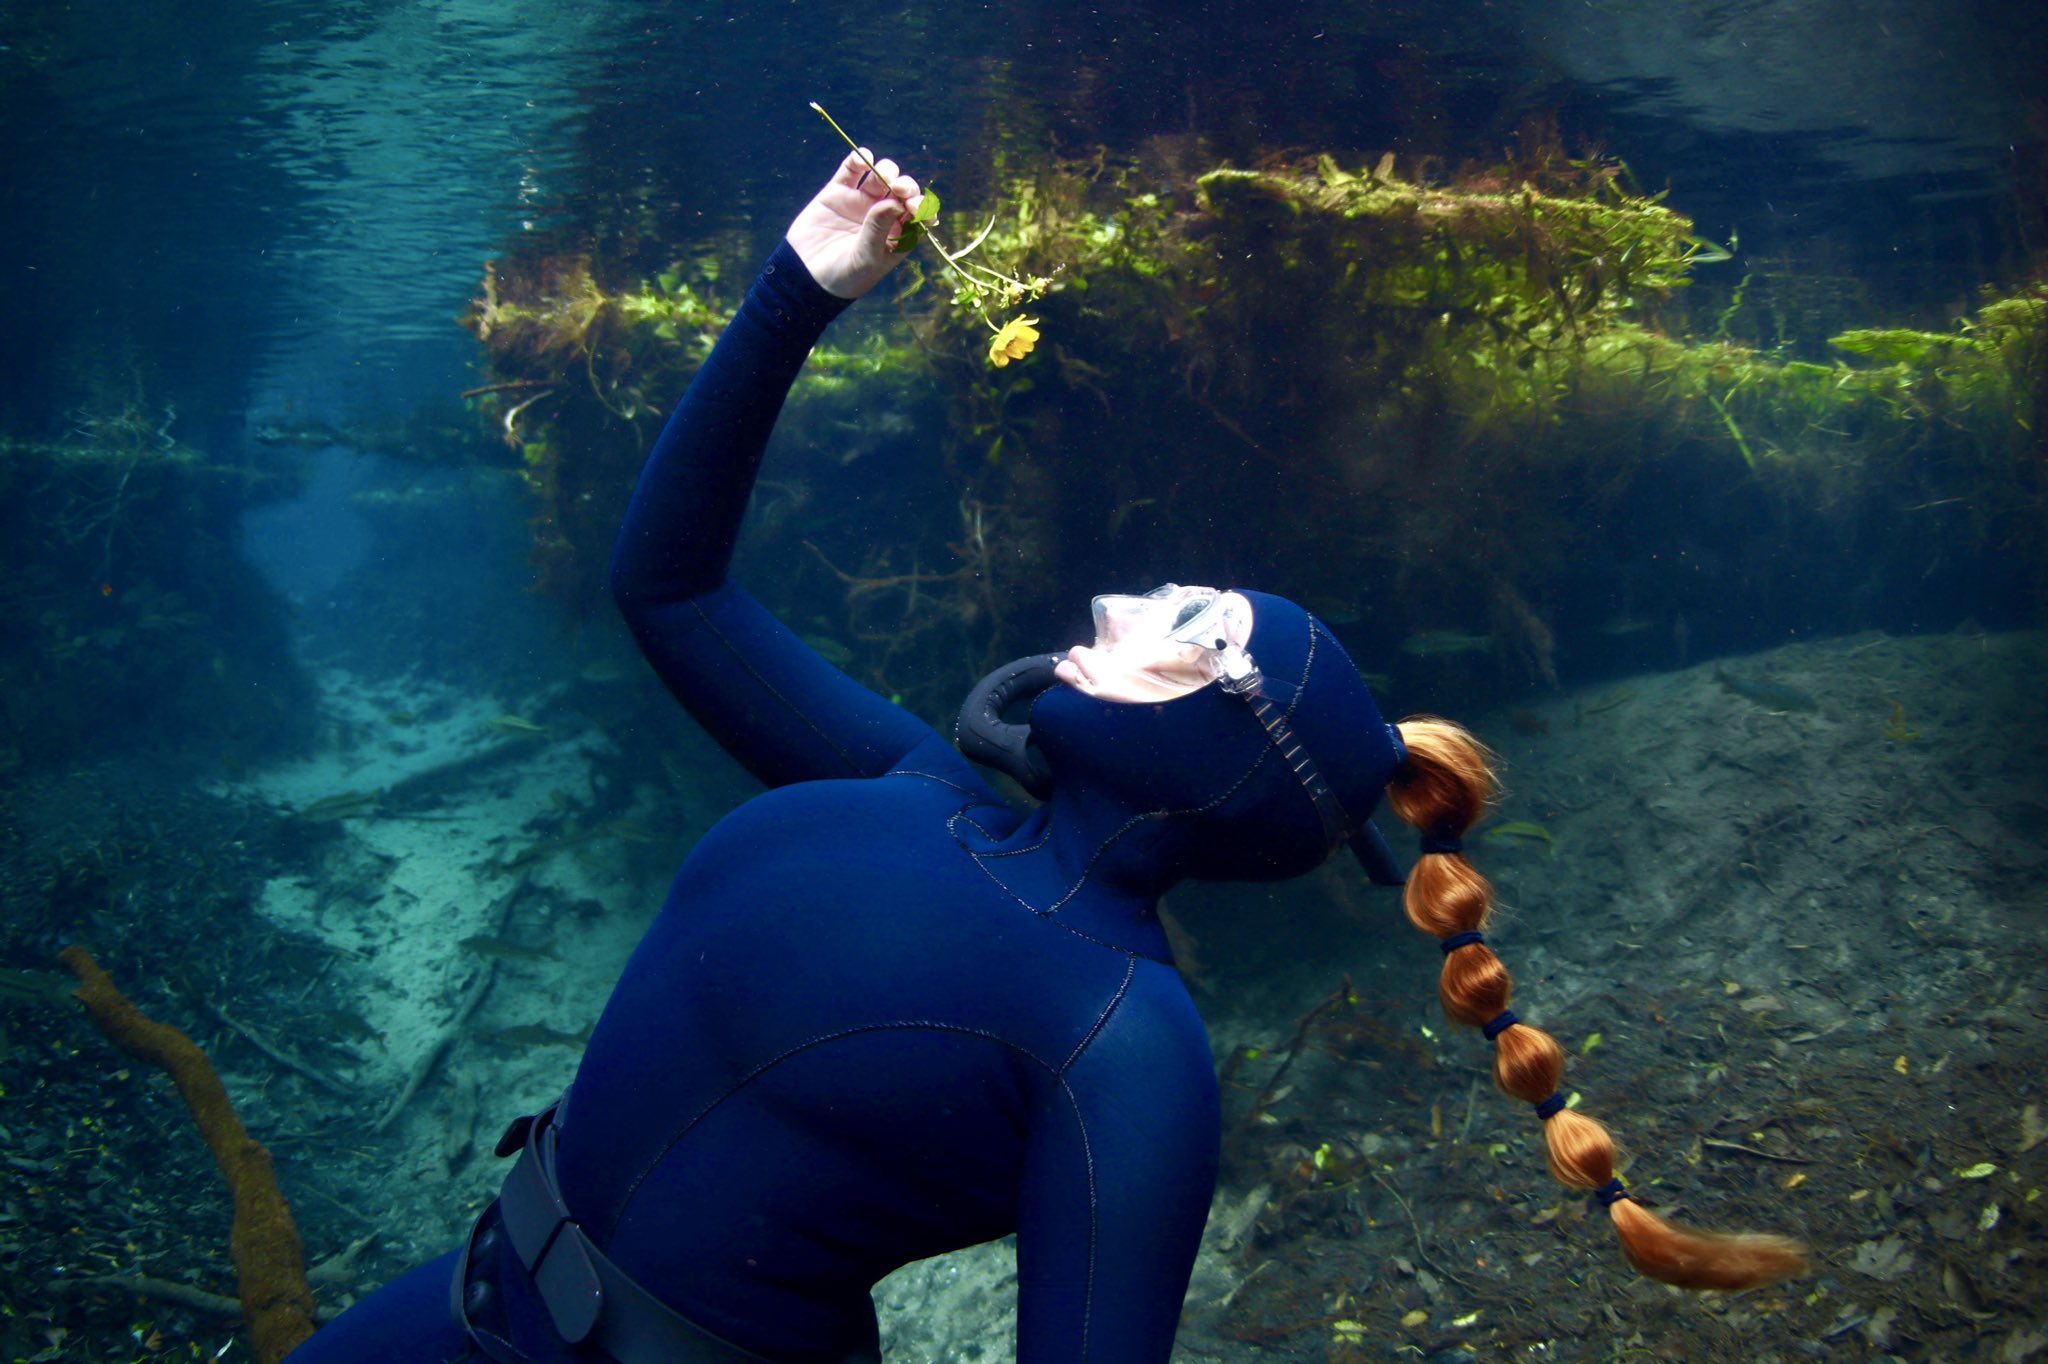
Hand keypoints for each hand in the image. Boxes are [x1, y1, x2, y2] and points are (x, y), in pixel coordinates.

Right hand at [785, 149, 923, 299]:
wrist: (805, 276)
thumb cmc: (844, 276)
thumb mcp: (866, 257)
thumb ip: (879, 228)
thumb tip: (896, 200)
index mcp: (896, 235)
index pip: (918, 215)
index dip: (921, 205)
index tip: (915, 205)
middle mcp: (882, 216)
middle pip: (902, 192)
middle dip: (905, 185)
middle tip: (899, 188)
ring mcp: (860, 202)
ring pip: (880, 176)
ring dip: (886, 170)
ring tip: (882, 175)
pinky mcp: (838, 192)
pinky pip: (852, 169)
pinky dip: (859, 159)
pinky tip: (864, 158)